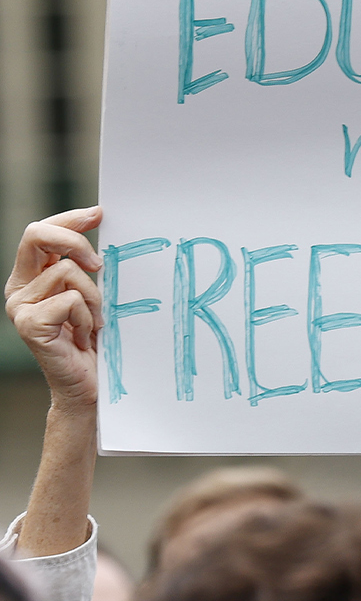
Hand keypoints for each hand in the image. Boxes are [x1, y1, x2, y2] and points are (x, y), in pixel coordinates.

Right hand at [5, 208, 103, 411]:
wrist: (86, 387)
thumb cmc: (93, 341)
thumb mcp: (90, 294)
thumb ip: (85, 265)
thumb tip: (101, 221)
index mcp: (31, 277)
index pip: (42, 232)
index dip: (69, 219)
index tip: (99, 214)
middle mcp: (19, 289)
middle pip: (37, 235)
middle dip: (74, 240)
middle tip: (99, 263)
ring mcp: (20, 307)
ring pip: (67, 272)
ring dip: (93, 298)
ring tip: (93, 324)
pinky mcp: (29, 325)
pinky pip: (70, 300)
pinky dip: (87, 318)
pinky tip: (83, 338)